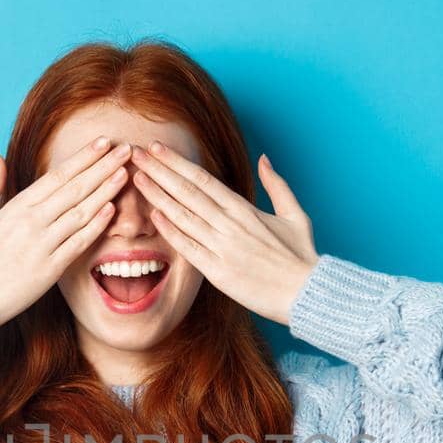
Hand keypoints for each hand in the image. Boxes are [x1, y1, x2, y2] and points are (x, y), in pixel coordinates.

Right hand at [0, 137, 133, 326]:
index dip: (84, 157)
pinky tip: (112, 210)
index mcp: (16, 206)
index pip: (58, 175)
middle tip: (126, 150)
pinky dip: (96, 226)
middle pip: (75, 188)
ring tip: (125, 174)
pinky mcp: (50, 269)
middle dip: (103, 167)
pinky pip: (78, 243)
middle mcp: (31, 221)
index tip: (103, 142)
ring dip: (106, 191)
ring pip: (81, 212)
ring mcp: (42, 245)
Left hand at [130, 142, 319, 323]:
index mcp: (244, 209)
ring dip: (157, 195)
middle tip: (134, 154)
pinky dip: (171, 231)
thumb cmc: (301, 256)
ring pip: (183, 216)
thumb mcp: (295, 214)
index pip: (202, 179)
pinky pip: (189, 248)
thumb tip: (264, 159)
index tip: (156, 149)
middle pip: (187, 191)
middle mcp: (230, 224)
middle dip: (158, 170)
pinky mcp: (219, 272)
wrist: (307, 293)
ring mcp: (223, 247)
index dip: (176, 163)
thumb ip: (277, 185)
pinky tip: (153, 216)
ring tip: (136, 178)